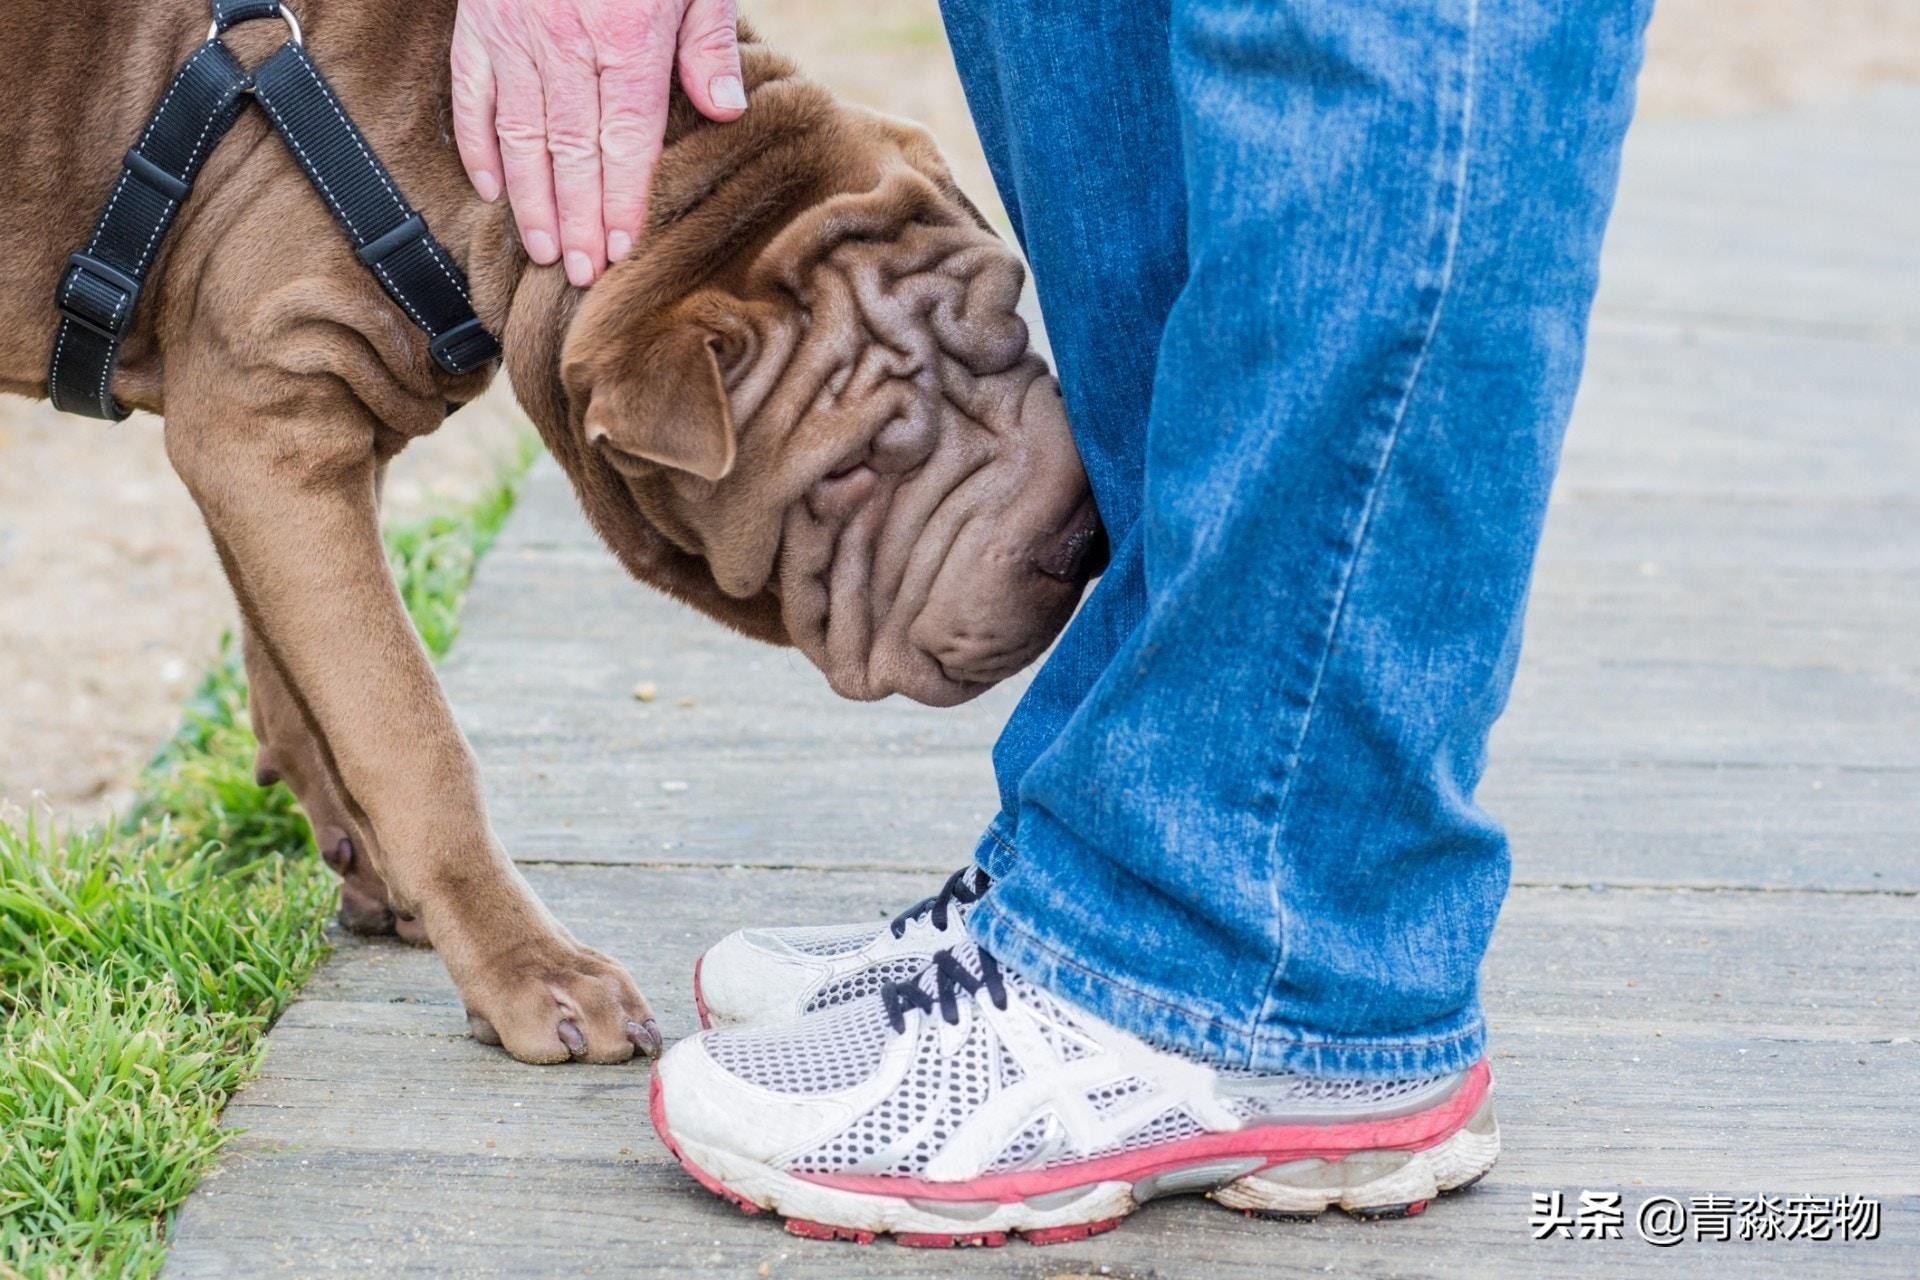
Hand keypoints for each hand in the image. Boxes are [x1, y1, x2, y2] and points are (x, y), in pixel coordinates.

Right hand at [451, 0, 747, 287]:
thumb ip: (708, 40)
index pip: (626, 142)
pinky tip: (492, 190)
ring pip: (518, 135)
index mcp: (626, 36)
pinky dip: (477, 145)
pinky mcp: (477, 21)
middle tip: (579, 275)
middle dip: (577, 221)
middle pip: (572, 152)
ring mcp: (513, 34)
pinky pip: (471, 95)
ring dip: (530, 200)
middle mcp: (564, 42)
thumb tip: (726, 110)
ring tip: (542, 251)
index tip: (620, 253)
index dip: (622, 202)